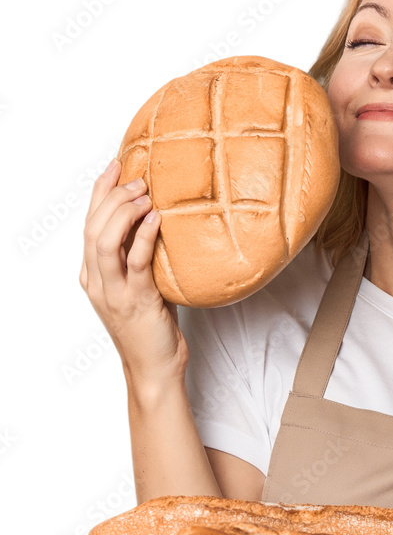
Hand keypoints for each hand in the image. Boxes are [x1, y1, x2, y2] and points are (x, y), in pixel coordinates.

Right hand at [80, 160, 187, 386]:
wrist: (155, 368)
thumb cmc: (152, 328)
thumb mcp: (144, 286)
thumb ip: (142, 259)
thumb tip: (162, 225)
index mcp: (93, 275)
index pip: (89, 223)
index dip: (100, 192)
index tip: (115, 165)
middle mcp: (97, 281)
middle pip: (92, 227)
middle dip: (112, 196)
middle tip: (137, 178)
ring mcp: (113, 292)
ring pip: (104, 241)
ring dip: (123, 213)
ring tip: (145, 194)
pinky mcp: (136, 301)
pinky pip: (134, 262)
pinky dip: (143, 237)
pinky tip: (155, 219)